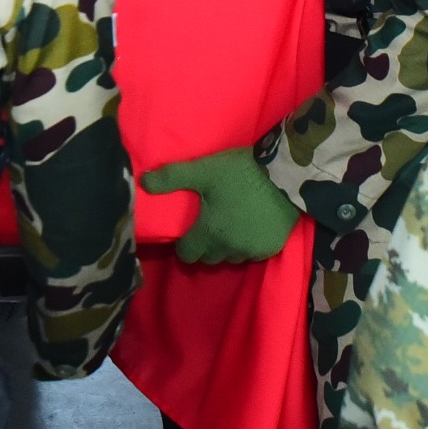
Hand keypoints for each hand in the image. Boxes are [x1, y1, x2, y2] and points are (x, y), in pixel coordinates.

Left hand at [141, 145, 300, 264]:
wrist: (285, 175)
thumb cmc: (240, 172)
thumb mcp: (204, 170)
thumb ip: (172, 177)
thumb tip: (142, 182)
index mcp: (210, 233)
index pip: (188, 254)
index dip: (184, 245)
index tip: (187, 233)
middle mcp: (230, 249)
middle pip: (209, 258)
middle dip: (205, 246)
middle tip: (207, 226)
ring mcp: (253, 251)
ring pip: (231, 258)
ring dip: (227, 247)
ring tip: (229, 226)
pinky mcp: (273, 248)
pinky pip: (253, 254)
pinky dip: (248, 245)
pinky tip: (250, 227)